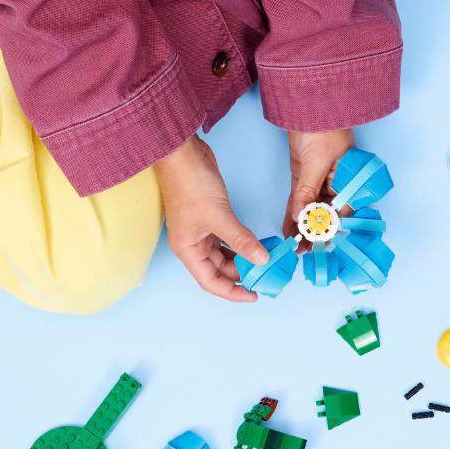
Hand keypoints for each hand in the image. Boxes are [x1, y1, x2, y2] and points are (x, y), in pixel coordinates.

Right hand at [156, 136, 268, 302]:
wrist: (183, 153)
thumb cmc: (189, 184)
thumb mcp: (219, 216)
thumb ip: (241, 240)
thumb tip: (261, 260)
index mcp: (188, 250)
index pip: (211, 282)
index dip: (232, 292)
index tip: (253, 295)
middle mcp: (193, 244)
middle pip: (219, 270)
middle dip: (242, 275)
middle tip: (266, 277)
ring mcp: (201, 230)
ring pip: (225, 254)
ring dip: (243, 258)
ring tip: (265, 263)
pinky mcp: (210, 217)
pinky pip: (228, 238)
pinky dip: (242, 243)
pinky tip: (257, 244)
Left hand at [283, 128, 355, 242]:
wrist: (309, 104)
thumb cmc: (323, 127)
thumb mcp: (315, 163)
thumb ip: (307, 192)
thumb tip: (301, 216)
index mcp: (350, 181)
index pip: (339, 212)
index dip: (326, 229)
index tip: (314, 244)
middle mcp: (337, 184)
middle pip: (324, 214)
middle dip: (313, 233)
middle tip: (302, 250)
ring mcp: (319, 181)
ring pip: (310, 210)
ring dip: (301, 226)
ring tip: (293, 245)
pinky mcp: (305, 177)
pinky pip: (300, 199)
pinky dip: (293, 213)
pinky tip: (288, 229)